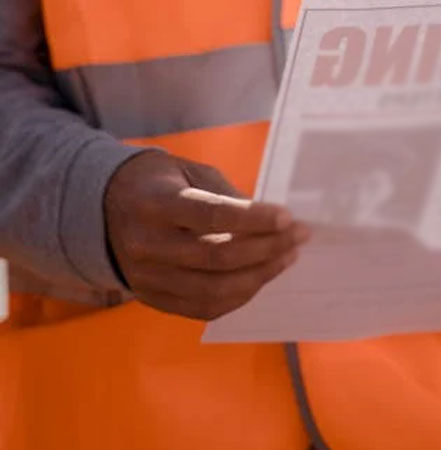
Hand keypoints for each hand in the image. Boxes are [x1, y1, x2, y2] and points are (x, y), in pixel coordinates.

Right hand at [104, 151, 309, 319]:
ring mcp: (147, 278)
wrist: (103, 208)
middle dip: (267, 248)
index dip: (254, 219)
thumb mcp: (188, 171)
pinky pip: (204, 309)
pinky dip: (240, 296)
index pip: (211, 216)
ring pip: (214, 290)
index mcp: (154, 204)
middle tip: (299, 236)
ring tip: (287, 256)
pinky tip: (262, 276)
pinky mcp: (152, 299)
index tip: (288, 217)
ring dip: (260, 275)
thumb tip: (271, 221)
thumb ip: (226, 195)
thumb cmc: (157, 182)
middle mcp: (147, 245)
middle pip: (217, 257)